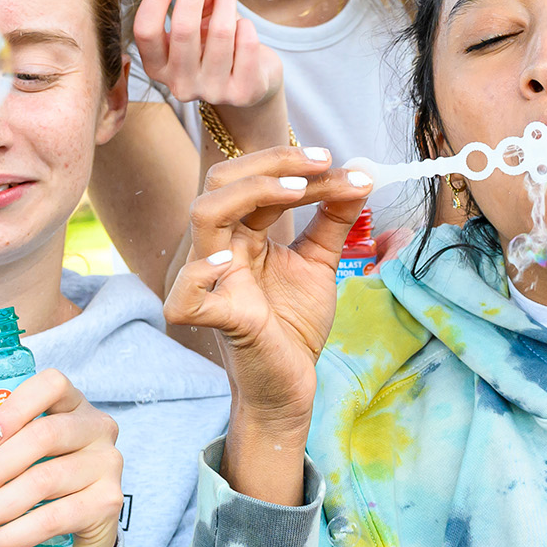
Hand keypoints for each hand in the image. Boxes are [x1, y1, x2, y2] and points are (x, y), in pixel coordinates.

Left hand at [0, 369, 125, 546]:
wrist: (71, 523)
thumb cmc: (29, 472)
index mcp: (70, 402)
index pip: (51, 384)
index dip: (15, 408)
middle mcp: (97, 426)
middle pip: (45, 435)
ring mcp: (107, 462)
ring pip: (46, 480)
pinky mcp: (108, 500)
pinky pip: (56, 518)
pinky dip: (15, 535)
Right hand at [134, 0, 283, 111]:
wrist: (251, 80)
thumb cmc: (216, 44)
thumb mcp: (198, 20)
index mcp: (157, 65)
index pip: (146, 30)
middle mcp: (179, 84)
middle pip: (182, 29)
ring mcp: (211, 91)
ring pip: (220, 33)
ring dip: (226, 1)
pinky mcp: (243, 93)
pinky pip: (247, 44)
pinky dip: (247, 25)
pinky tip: (244, 25)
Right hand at [164, 145, 372, 503]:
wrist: (292, 385)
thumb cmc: (294, 325)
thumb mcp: (319, 262)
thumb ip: (335, 219)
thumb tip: (361, 174)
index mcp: (241, 233)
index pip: (254, 178)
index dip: (291, 162)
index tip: (338, 160)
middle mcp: (219, 248)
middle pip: (222, 181)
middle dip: (272, 162)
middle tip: (323, 162)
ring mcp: (212, 282)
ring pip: (203, 215)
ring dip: (251, 192)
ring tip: (299, 190)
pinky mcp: (214, 320)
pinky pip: (184, 295)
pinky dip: (202, 274)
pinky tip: (231, 262)